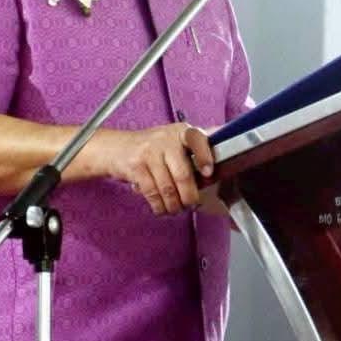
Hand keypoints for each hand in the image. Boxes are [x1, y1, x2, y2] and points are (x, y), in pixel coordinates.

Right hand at [99, 123, 214, 214]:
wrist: (116, 148)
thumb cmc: (152, 147)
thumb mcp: (174, 141)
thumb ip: (196, 147)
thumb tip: (225, 147)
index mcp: (180, 132)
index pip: (197, 139)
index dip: (205, 156)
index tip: (209, 172)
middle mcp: (165, 139)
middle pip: (183, 174)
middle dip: (189, 196)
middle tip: (191, 204)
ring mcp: (149, 152)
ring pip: (168, 188)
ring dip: (174, 205)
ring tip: (177, 209)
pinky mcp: (136, 167)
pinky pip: (152, 193)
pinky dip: (159, 206)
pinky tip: (162, 208)